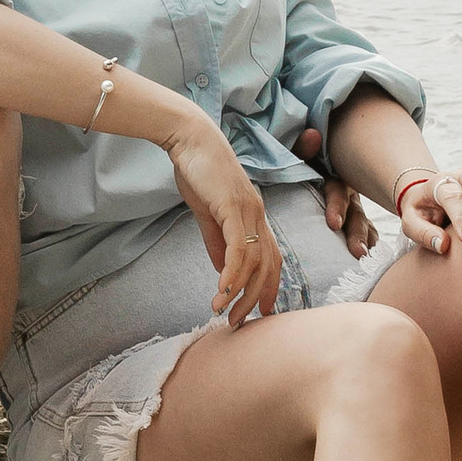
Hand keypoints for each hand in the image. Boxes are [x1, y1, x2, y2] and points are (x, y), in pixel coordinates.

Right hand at [165, 113, 283, 324]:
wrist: (189, 138)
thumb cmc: (198, 170)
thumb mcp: (207, 211)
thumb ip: (216, 239)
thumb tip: (221, 267)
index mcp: (255, 216)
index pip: (272, 258)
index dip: (268, 286)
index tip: (259, 311)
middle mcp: (259, 215)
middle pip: (269, 265)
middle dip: (255, 298)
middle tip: (239, 322)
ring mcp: (248, 211)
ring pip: (254, 261)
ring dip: (239, 291)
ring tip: (222, 311)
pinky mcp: (233, 207)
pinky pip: (238, 248)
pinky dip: (231, 272)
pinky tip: (221, 289)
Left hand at [293, 124, 377, 257]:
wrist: (307, 166)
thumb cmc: (300, 164)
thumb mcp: (296, 154)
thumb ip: (302, 148)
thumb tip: (312, 135)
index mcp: (333, 176)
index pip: (337, 191)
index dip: (337, 206)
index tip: (333, 223)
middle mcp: (348, 192)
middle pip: (355, 212)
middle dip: (355, 232)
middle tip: (356, 251)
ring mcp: (353, 206)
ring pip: (363, 224)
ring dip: (366, 241)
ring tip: (365, 259)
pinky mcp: (353, 219)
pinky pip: (366, 232)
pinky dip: (370, 244)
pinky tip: (373, 259)